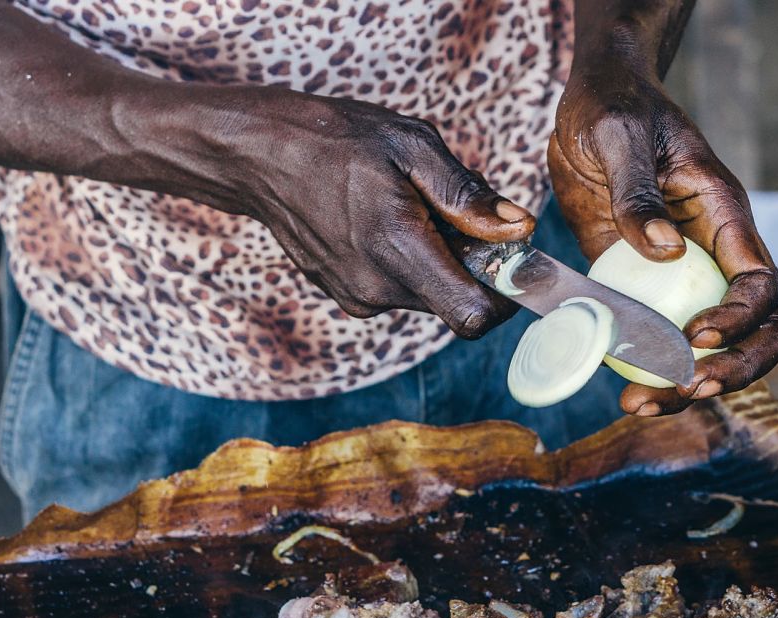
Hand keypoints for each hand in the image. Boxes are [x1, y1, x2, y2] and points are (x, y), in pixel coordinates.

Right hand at [178, 89, 533, 337]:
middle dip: (471, 262)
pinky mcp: (347, 295)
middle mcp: (377, 290)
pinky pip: (401, 287)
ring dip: (439, 258)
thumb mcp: (412, 146)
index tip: (510, 260)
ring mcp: (358, 298)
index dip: (505, 296)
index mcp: (398, 253)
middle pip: (457, 301)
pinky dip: (410, 260)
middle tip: (450, 209)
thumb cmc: (336, 140)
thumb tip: (518, 230)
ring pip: (430, 293)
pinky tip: (385, 218)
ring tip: (410, 206)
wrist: (259, 156)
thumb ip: (467, 195)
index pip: (474, 317)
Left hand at [548, 67, 777, 414]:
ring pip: (711, 348)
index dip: (740, 321)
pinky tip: (616, 388)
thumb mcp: (620, 137)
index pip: (761, 284)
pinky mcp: (645, 288)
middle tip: (681, 391)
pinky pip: (658, 339)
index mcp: (726, 217)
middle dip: (732, 370)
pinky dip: (645, 370)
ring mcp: (682, 277)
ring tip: (638, 406)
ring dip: (685, 385)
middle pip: (759, 330)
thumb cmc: (613, 107)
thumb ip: (638, 191)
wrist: (591, 104)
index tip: (693, 338)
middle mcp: (714, 254)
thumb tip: (664, 251)